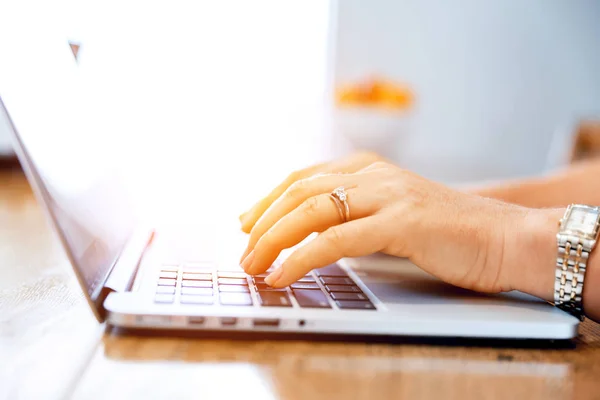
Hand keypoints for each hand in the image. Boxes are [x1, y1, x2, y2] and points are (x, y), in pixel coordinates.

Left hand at [239, 159, 534, 292]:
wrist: (506, 237)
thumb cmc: (450, 232)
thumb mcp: (394, 212)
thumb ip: (358, 213)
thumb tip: (313, 236)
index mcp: (370, 167)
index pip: (304, 177)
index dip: (269, 200)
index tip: (247, 222)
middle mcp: (375, 174)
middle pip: (300, 191)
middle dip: (263, 223)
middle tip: (243, 252)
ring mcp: (389, 194)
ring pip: (312, 210)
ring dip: (274, 240)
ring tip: (253, 265)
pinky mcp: (402, 222)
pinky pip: (337, 239)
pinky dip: (303, 258)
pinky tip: (285, 273)